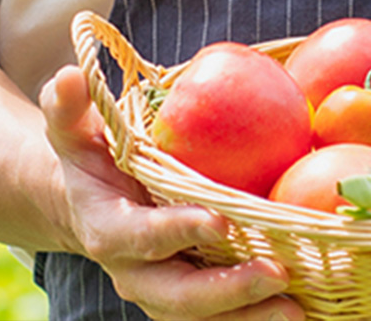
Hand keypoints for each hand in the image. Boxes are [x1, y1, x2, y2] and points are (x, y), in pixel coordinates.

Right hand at [39, 65, 304, 320]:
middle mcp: (134, 273)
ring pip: (204, 318)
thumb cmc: (89, 159)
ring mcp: (163, 295)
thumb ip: (65, 107)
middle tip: (276, 275)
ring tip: (297, 309)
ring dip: (249, 316)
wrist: (86, 207)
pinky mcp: (191, 304)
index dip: (178, 232)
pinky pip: (223, 319)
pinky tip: (305, 307)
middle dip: (226, 292)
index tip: (221, 222)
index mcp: (108, 230)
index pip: (141, 236)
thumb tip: (68, 75)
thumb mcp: (71, 130)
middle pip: (178, 296)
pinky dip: (257, 317)